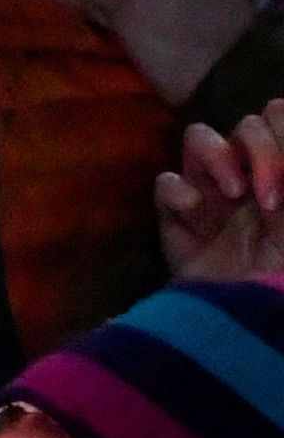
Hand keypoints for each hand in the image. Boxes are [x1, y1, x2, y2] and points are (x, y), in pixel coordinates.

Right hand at [160, 102, 283, 280]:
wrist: (249, 322)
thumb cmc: (282, 271)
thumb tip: (279, 130)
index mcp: (282, 169)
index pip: (279, 115)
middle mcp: (249, 173)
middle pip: (248, 122)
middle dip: (262, 150)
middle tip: (268, 198)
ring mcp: (210, 193)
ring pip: (200, 137)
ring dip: (219, 156)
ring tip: (234, 193)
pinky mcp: (174, 218)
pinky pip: (165, 182)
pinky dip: (179, 191)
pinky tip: (195, 213)